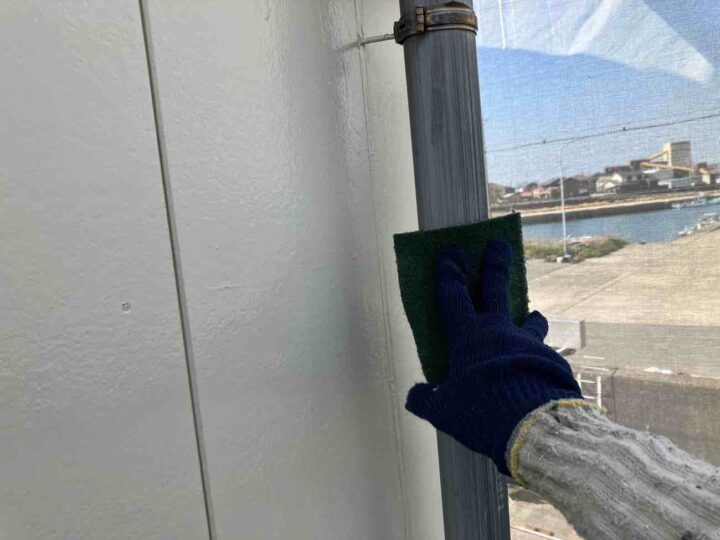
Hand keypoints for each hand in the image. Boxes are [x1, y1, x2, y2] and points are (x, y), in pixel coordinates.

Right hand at [405, 240, 581, 475]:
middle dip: (496, 263)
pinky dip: (539, 357)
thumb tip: (415, 395)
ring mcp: (528, 343)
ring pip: (530, 320)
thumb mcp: (443, 410)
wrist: (530, 424)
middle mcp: (499, 331)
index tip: (451, 249)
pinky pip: (543, 354)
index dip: (449, 271)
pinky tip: (540, 371)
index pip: (453, 295)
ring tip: (534, 316)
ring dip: (530, 316)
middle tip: (500, 244)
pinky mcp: (550, 361)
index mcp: (468, 337)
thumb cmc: (479, 410)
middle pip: (496, 288)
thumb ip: (426, 400)